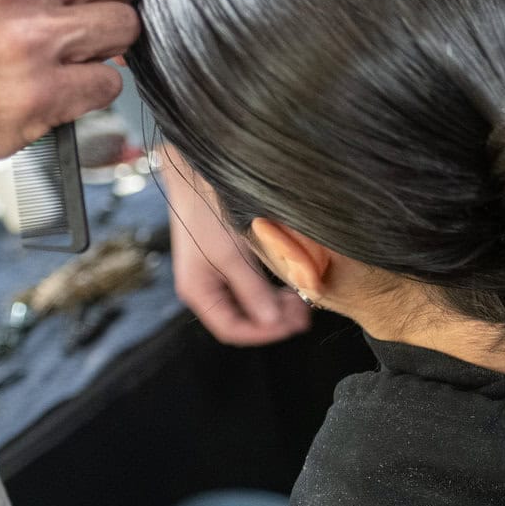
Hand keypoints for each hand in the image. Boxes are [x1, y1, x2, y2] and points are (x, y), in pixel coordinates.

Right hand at [161, 150, 309, 344]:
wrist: (199, 171)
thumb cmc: (208, 211)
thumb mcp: (232, 255)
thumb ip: (253, 291)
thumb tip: (273, 322)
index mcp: (199, 291)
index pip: (232, 329)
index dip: (265, 334)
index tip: (293, 326)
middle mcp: (206, 287)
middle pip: (243, 319)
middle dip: (275, 320)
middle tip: (306, 313)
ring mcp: (217, 273)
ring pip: (251, 303)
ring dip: (276, 306)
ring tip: (302, 299)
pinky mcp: (228, 259)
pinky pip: (252, 285)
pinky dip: (272, 289)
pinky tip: (290, 283)